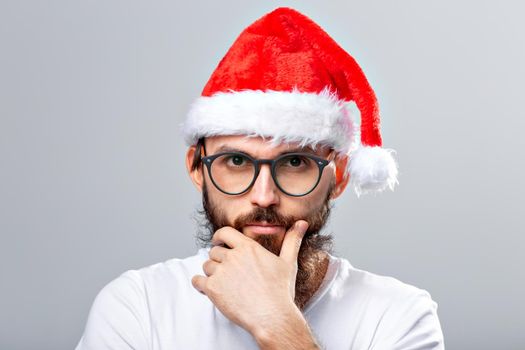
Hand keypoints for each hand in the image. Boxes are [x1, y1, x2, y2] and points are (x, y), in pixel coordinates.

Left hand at [191, 220, 308, 336]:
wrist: (273, 316)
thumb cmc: (281, 291)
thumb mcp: (288, 262)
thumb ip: (293, 240)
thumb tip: (302, 223)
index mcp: (248, 247)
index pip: (224, 232)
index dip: (219, 237)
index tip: (218, 241)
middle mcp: (233, 257)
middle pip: (214, 251)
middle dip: (218, 259)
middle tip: (226, 270)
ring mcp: (222, 272)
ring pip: (207, 266)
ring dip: (211, 272)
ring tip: (223, 282)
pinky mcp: (213, 289)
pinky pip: (197, 281)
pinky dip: (200, 284)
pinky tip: (207, 289)